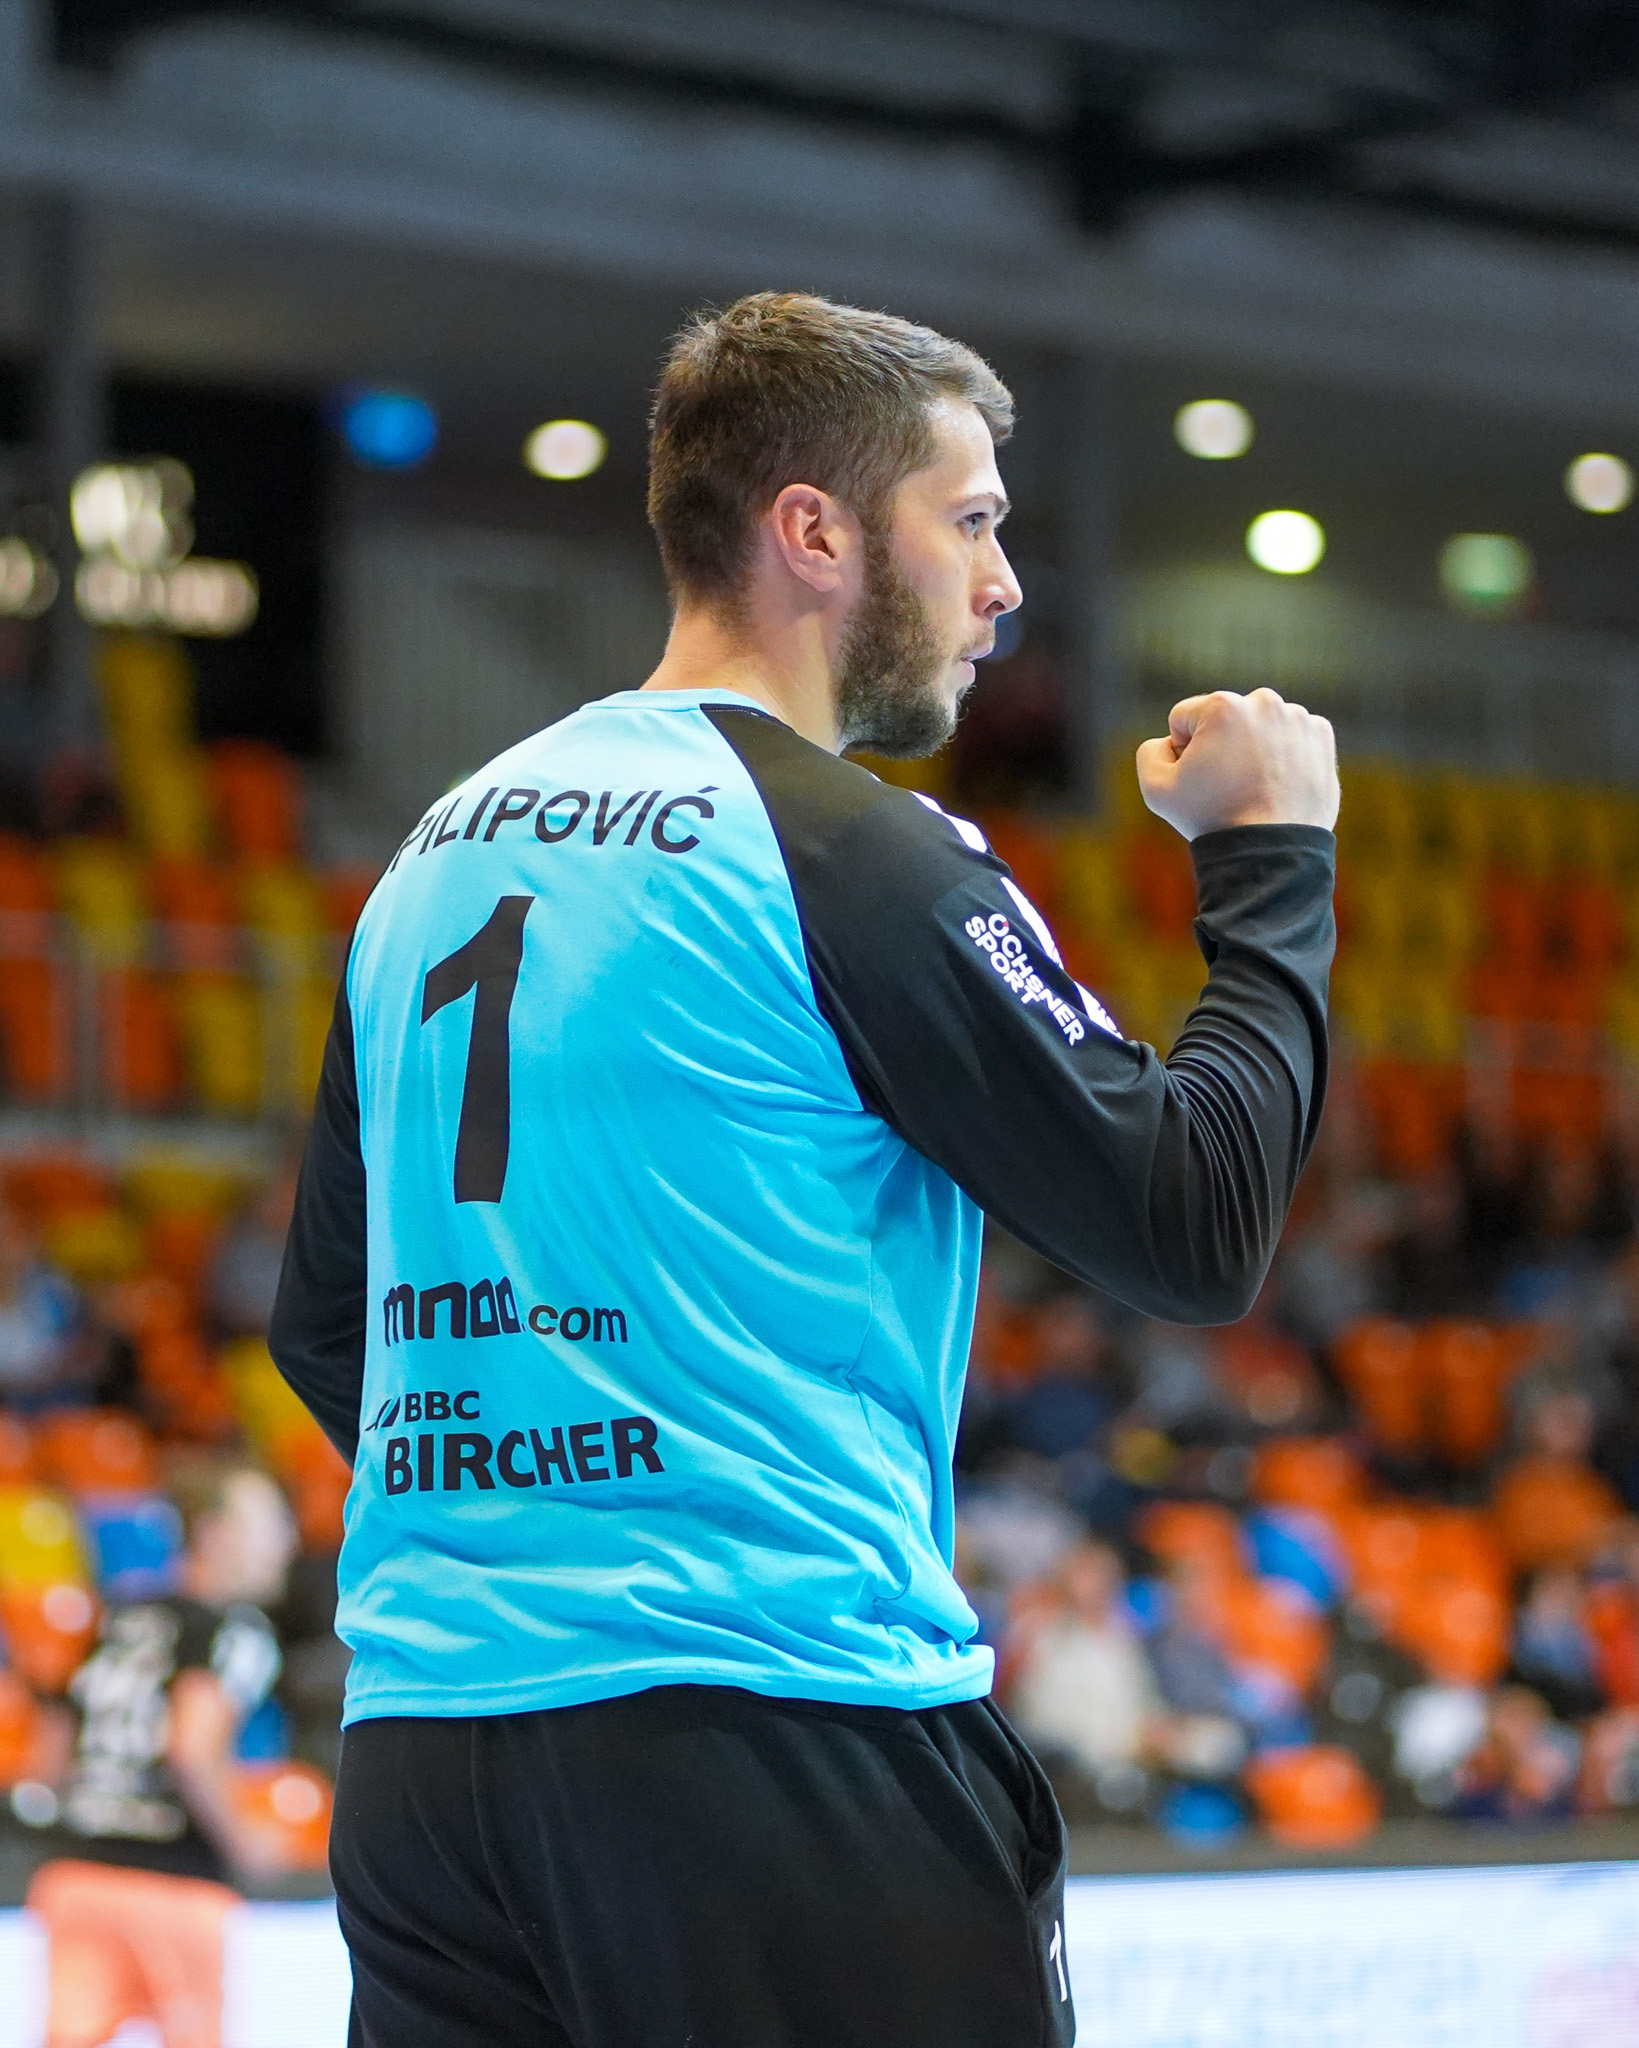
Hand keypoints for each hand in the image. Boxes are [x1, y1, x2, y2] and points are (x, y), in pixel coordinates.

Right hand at [1135, 689, 1338, 841]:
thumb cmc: (1212, 818)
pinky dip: (1284, 755)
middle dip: (1221, 745)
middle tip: (1228, 785)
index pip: (1184, 718)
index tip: (1200, 781)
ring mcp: (1298, 718)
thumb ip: (1150, 751)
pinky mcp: (1322, 737)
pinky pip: (1291, 737)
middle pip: (1224, 718)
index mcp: (1222, 705)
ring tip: (1256, 787)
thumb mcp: (1156, 789)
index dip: (1181, 753)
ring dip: (1253, 749)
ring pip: (1259, 727)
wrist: (1271, 851)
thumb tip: (1169, 741)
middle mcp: (1264, 702)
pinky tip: (1279, 784)